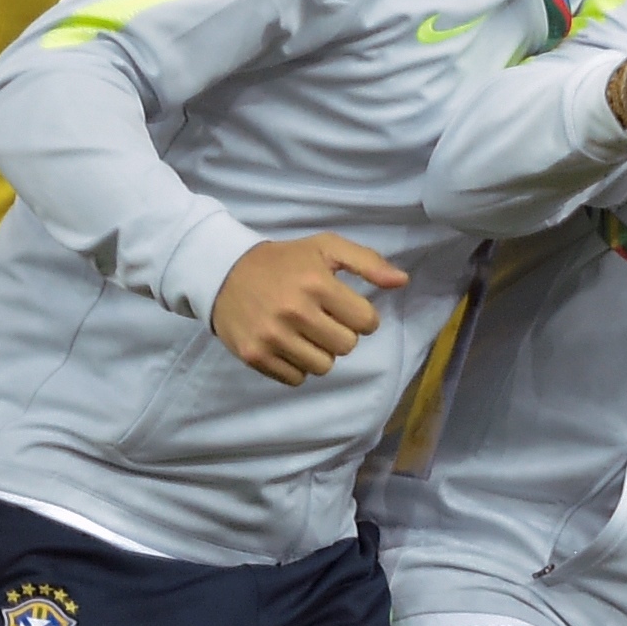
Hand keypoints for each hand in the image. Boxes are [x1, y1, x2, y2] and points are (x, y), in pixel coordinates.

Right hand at [212, 231, 402, 385]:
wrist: (224, 272)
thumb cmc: (284, 261)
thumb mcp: (326, 247)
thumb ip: (368, 262)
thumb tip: (402, 281)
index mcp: (317, 283)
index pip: (366, 322)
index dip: (363, 317)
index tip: (347, 310)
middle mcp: (294, 312)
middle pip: (346, 346)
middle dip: (342, 335)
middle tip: (325, 321)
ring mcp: (272, 336)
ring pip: (323, 366)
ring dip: (320, 352)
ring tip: (307, 333)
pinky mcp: (254, 355)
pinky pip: (295, 378)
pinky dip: (297, 366)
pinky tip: (289, 345)